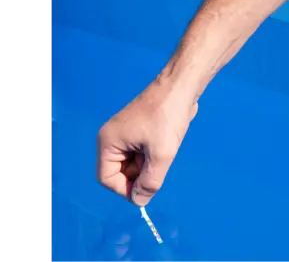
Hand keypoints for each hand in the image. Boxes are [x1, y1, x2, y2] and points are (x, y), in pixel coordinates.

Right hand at [97, 78, 197, 205]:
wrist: (179, 88)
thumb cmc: (167, 118)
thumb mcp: (161, 155)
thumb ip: (150, 182)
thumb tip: (140, 201)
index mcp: (108, 142)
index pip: (107, 178)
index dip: (125, 189)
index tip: (147, 190)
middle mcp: (112, 139)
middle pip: (120, 172)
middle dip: (139, 175)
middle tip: (159, 166)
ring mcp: (125, 134)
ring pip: (133, 164)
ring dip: (148, 166)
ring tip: (163, 151)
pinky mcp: (137, 131)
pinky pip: (140, 154)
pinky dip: (152, 156)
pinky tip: (164, 145)